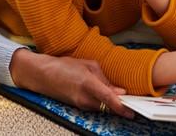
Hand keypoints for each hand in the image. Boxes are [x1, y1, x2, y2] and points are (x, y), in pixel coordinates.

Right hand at [9, 48, 132, 117]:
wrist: (42, 75)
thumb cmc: (63, 66)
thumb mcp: (87, 64)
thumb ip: (104, 78)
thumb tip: (118, 90)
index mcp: (87, 83)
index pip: (108, 98)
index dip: (121, 106)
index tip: (131, 111)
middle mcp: (84, 98)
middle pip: (108, 107)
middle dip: (120, 105)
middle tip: (133, 101)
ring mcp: (80, 104)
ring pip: (102, 107)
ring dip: (112, 103)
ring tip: (121, 96)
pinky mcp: (78, 107)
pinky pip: (95, 106)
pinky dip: (103, 103)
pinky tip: (106, 96)